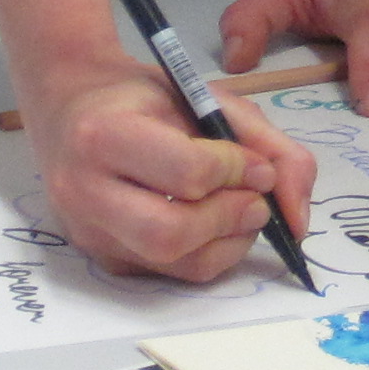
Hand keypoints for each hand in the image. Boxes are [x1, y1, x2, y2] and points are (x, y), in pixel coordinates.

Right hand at [17, 62, 317, 282]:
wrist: (71, 106)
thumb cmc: (142, 98)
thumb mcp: (206, 96)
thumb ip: (267, 144)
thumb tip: (297, 217)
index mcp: (102, 135)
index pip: (186, 172)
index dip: (237, 172)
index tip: (258, 165)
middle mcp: (83, 191)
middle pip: (172, 233)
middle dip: (230, 219)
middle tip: (256, 201)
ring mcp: (88, 232)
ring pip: (173, 262)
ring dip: (227, 243)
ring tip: (241, 212)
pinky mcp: (100, 259)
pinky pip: (167, 274)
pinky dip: (207, 253)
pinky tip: (214, 224)